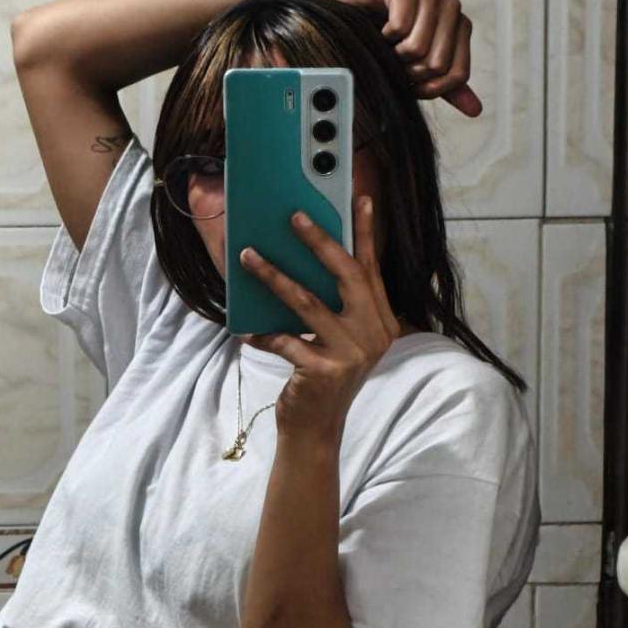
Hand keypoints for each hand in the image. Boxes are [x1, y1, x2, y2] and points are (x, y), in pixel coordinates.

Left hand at [239, 198, 400, 442]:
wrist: (316, 428)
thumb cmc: (320, 376)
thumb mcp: (335, 338)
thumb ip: (332, 304)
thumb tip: (302, 258)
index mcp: (381, 321)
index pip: (371, 269)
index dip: (365, 233)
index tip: (359, 198)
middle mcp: (374, 334)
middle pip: (346, 276)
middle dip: (319, 241)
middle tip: (294, 216)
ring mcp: (352, 353)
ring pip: (308, 302)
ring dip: (274, 276)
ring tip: (249, 256)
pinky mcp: (324, 371)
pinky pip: (286, 341)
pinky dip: (263, 335)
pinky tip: (245, 331)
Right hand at [328, 0, 481, 117]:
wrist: (349, 10)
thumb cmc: (385, 40)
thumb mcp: (418, 68)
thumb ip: (446, 86)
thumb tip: (476, 110)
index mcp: (461, 27)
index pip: (457, 74)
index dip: (430, 88)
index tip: (411, 83)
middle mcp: (451, 7)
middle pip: (437, 64)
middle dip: (409, 72)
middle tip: (395, 60)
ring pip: (418, 47)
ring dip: (394, 55)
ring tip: (387, 44)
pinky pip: (400, 27)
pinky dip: (383, 36)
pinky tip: (380, 27)